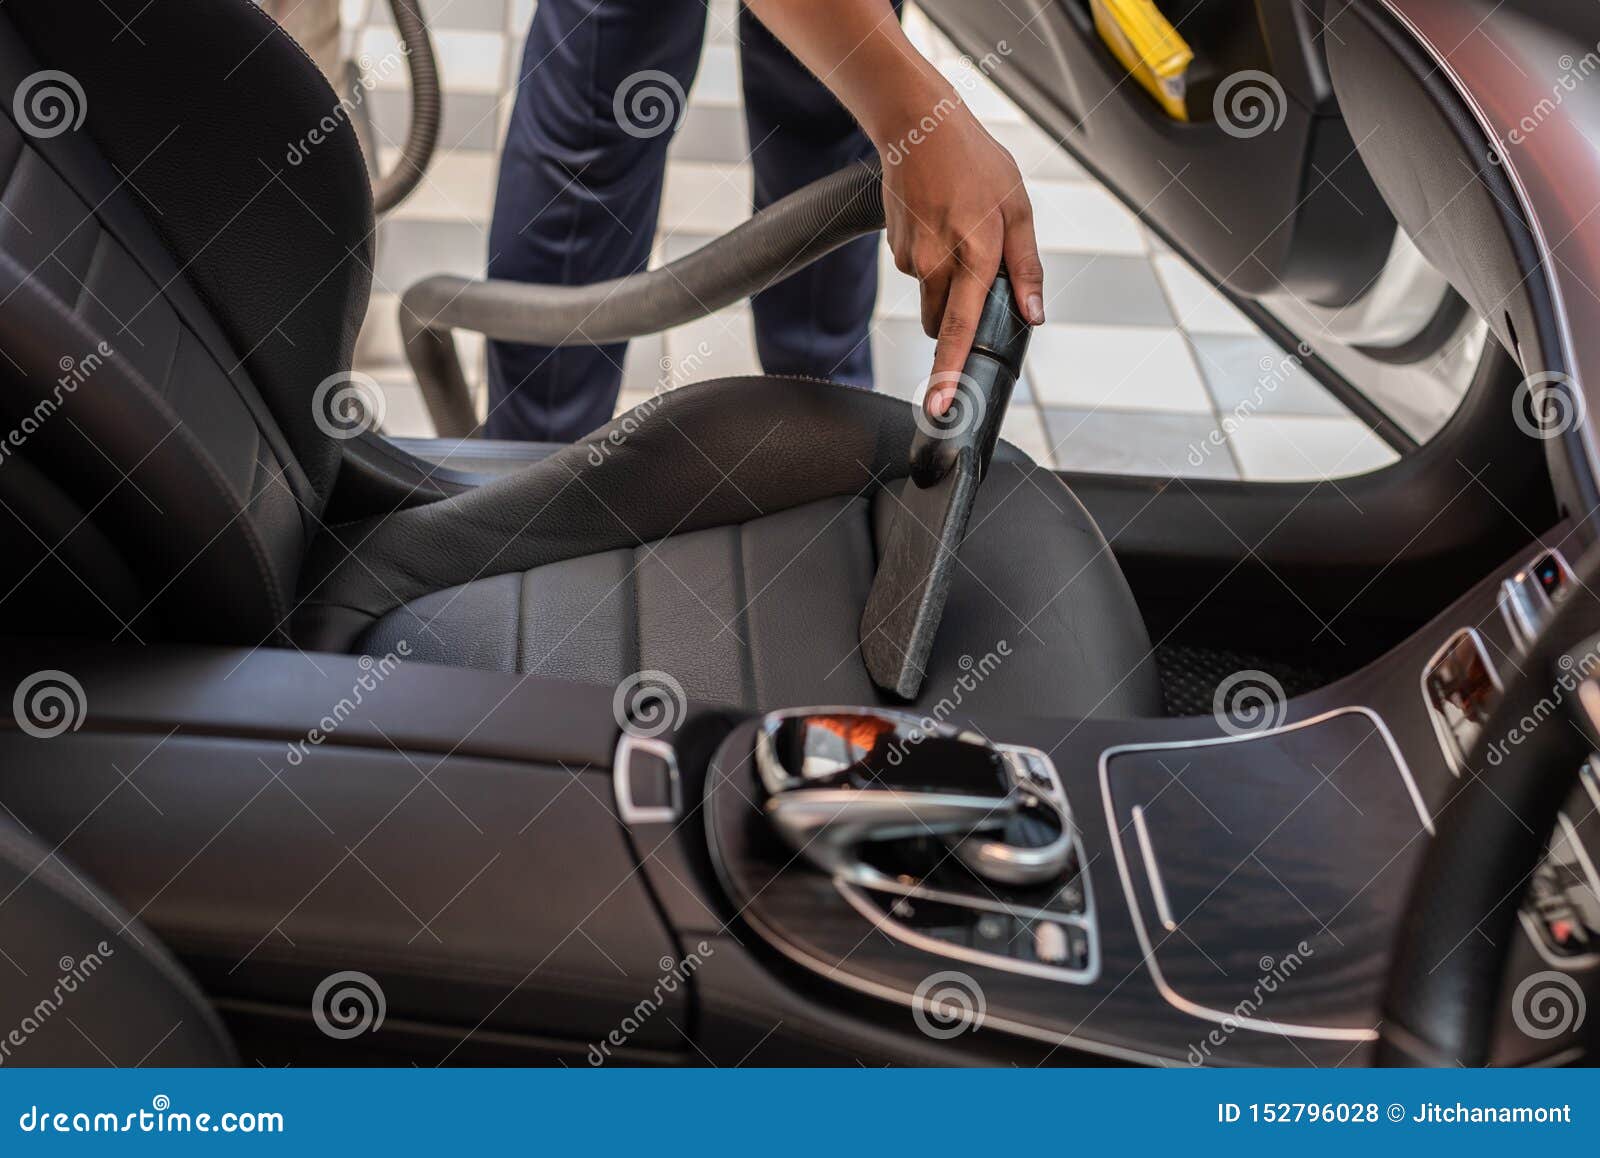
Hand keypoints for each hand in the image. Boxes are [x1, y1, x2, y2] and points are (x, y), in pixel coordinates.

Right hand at [877, 90, 1043, 418]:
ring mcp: (911, 259)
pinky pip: (918, 275)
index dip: (950, 374)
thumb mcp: (1019, 209)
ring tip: (960, 234)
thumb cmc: (976, 162)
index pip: (959, 330)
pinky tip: (940, 224)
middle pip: (942, 327)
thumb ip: (1026, 268)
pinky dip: (932, 262)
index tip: (941, 407)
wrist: (919, 126)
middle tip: (978, 281)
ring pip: (930, 300)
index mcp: (974, 255)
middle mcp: (937, 264)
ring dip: (947, 287)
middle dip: (959, 322)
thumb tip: (1034, 315)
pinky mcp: (896, 251)